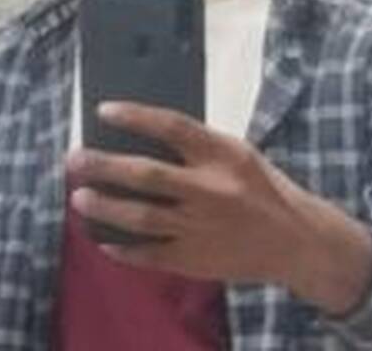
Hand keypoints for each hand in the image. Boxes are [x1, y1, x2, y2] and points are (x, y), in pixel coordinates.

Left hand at [67, 102, 371, 314]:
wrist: (297, 242)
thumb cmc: (260, 187)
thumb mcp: (237, 153)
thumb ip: (196, 146)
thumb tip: (140, 137)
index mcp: (223, 154)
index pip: (172, 127)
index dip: (135, 117)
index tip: (103, 110)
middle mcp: (210, 190)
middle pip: (148, 175)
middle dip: (105, 167)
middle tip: (73, 159)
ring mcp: (202, 227)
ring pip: (143, 217)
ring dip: (106, 208)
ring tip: (79, 198)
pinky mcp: (198, 260)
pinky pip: (152, 255)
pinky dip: (124, 249)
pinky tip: (103, 241)